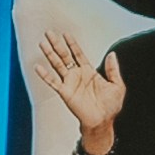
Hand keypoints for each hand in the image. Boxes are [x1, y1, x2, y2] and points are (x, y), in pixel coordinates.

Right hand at [27, 21, 127, 154]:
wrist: (102, 121)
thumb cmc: (110, 107)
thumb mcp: (117, 85)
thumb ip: (113, 70)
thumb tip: (112, 54)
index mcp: (89, 72)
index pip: (78, 54)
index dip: (72, 44)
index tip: (66, 34)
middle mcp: (77, 76)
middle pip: (64, 56)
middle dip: (57, 44)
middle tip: (49, 33)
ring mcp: (70, 83)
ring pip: (57, 65)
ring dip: (49, 54)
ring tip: (42, 44)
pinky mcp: (65, 93)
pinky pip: (53, 82)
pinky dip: (45, 75)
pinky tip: (38, 67)